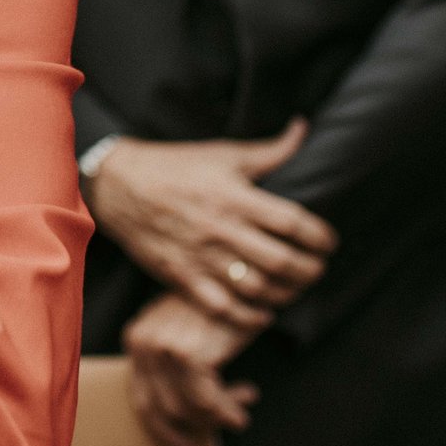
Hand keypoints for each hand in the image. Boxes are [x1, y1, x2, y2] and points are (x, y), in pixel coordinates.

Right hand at [86, 121, 336, 326]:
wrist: (118, 185)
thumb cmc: (176, 166)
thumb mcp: (223, 153)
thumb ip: (269, 150)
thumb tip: (302, 128)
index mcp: (234, 196)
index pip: (293, 222)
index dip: (320, 237)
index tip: (328, 242)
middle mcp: (221, 228)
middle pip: (282, 261)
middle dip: (310, 271)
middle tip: (317, 269)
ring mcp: (201, 256)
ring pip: (257, 288)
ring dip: (285, 294)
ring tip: (294, 288)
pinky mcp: (182, 276)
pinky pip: (223, 307)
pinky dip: (249, 317)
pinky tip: (263, 312)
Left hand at [124, 294, 260, 445]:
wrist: (240, 278)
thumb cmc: (215, 307)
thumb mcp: (185, 333)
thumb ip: (175, 368)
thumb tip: (184, 420)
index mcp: (135, 339)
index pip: (142, 400)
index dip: (163, 431)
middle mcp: (142, 344)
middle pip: (162, 410)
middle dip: (191, 430)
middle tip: (209, 443)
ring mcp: (163, 350)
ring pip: (187, 410)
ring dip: (216, 418)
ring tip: (240, 412)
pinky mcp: (188, 356)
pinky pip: (207, 403)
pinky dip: (227, 411)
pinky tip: (243, 409)